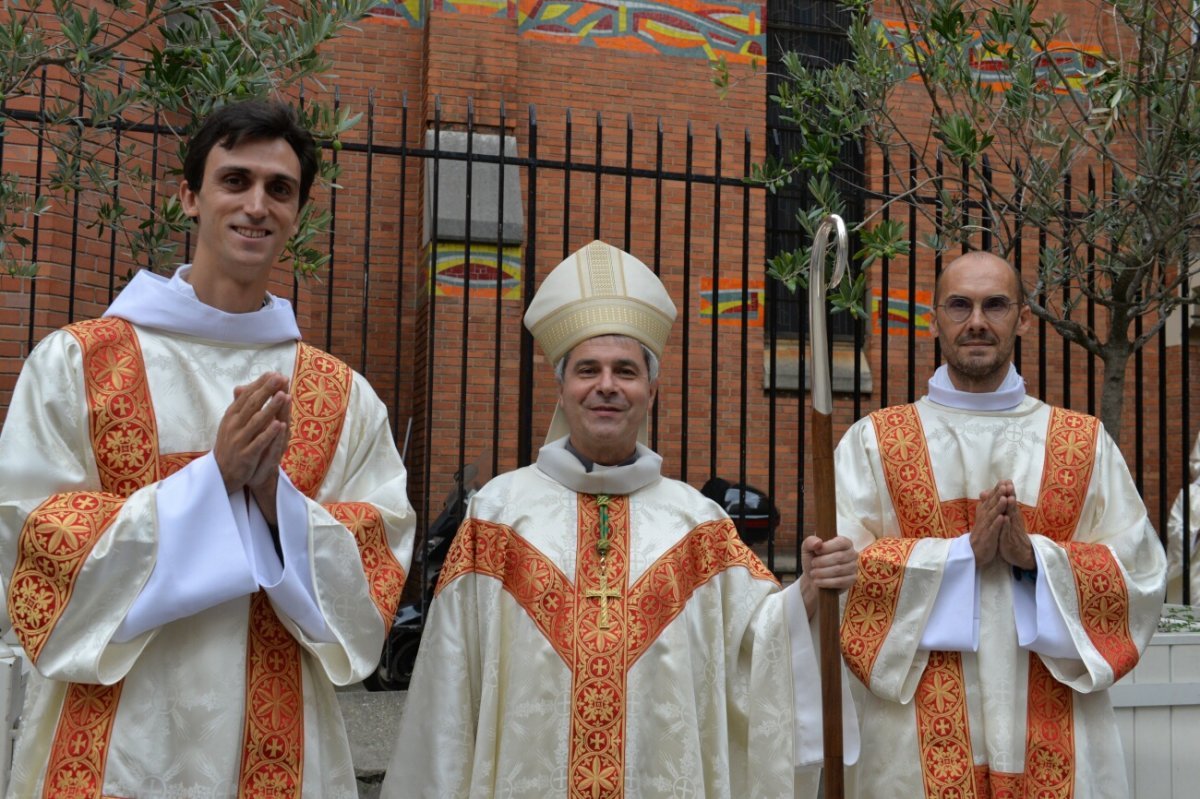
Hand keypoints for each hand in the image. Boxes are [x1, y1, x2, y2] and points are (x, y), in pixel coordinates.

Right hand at [214, 372, 290, 502]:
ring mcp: (239, 440)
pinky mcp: (246, 455)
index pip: (246, 396)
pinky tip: (280, 424)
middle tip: (280, 377)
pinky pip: (259, 442)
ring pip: (256, 421)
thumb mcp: (231, 423)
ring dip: (270, 408)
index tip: (273, 373)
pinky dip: (269, 433)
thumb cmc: (230, 444)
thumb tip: (242, 386)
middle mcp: (233, 425)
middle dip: (266, 390)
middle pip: (252, 404)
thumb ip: (239, 406)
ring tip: (283, 395)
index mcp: (231, 416)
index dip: (260, 384)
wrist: (221, 473)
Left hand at [799, 534, 858, 617]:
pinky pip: (840, 581)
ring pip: (839, 570)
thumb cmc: (814, 560)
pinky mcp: (852, 580)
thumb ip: (810, 542)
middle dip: (822, 562)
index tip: (816, 552)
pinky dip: (826, 582)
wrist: (814, 579)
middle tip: (813, 564)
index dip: (827, 547)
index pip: (841, 542)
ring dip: (822, 572)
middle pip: (839, 557)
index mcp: (844, 542)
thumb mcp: (808, 549)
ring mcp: (854, 567)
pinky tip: (817, 581)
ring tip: (813, 573)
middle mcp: (852, 553)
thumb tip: (818, 542)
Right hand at [969, 484, 1005, 566]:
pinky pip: (993, 530)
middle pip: (991, 505)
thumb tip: (986, 492)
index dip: (997, 490)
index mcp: (983, 513)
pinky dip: (997, 523)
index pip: (990, 500)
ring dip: (998, 507)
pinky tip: (1002, 517)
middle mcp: (983, 518)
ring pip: (992, 515)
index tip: (1004, 481)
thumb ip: (986, 506)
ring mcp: (985, 528)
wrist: (973, 553)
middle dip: (998, 495)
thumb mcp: (983, 518)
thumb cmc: (981, 534)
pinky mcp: (987, 537)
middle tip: (1004, 485)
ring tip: (1004, 498)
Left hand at [995, 480, 1034, 569]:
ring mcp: (1012, 529)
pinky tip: (1005, 519)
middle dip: (1010, 495)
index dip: (1007, 492)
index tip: (1005, 480)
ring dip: (1011, 508)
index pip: (1009, 501)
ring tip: (1009, 498)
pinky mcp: (1009, 539)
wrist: (1019, 553)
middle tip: (1009, 484)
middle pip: (1012, 506)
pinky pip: (1008, 531)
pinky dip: (1007, 525)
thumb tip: (989, 494)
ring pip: (1011, 517)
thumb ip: (999, 507)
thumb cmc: (1010, 534)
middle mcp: (1013, 520)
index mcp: (1011, 515)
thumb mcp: (1004, 519)